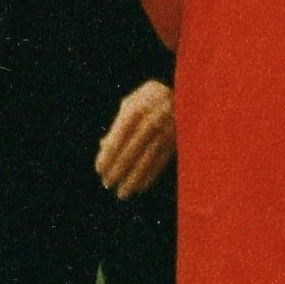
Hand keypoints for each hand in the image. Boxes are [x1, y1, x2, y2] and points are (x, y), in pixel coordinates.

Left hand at [94, 79, 174, 197]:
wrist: (184, 90)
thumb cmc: (149, 98)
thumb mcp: (131, 103)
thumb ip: (117, 124)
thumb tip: (103, 146)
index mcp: (135, 109)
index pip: (118, 137)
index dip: (108, 155)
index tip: (99, 170)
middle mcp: (151, 120)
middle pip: (131, 151)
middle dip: (118, 170)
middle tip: (107, 184)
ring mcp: (166, 131)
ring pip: (147, 160)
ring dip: (133, 178)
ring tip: (122, 193)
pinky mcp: (177, 140)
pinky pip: (161, 161)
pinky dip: (150, 175)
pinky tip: (140, 187)